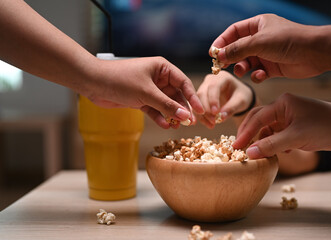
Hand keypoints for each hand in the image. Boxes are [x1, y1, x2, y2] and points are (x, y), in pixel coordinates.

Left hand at [84, 57, 203, 128]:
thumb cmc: (120, 80)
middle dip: (182, 109)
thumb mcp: (146, 93)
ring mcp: (149, 89)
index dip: (192, 97)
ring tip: (177, 127)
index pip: (183, 83)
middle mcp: (158, 78)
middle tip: (189, 123)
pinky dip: (159, 117)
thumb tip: (186, 116)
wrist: (93, 83)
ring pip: (165, 104)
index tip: (200, 111)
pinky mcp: (140, 100)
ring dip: (171, 115)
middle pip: (176, 95)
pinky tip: (165, 126)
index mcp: (162, 68)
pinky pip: (154, 110)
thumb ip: (166, 105)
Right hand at [196, 71, 253, 127]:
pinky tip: (208, 124)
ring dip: (202, 114)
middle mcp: (210, 80)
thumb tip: (220, 118)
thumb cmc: (241, 96)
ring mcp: (204, 88)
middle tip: (213, 121)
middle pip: (202, 93)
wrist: (238, 97)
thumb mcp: (241, 101)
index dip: (213, 99)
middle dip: (206, 109)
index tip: (215, 113)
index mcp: (222, 77)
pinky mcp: (201, 97)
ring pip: (197, 101)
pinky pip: (197, 107)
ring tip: (212, 125)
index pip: (213, 86)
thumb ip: (232, 108)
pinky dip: (201, 117)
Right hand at [211, 14, 330, 81]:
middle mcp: (261, 38)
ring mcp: (267, 53)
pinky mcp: (273, 67)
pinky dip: (257, 76)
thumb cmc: (289, 41)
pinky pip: (258, 73)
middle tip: (222, 66)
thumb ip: (237, 49)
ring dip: (242, 68)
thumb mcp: (258, 42)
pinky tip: (261, 76)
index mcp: (258, 25)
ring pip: (246, 62)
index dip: (222, 41)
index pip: (233, 32)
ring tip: (243, 71)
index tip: (212, 53)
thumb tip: (218, 56)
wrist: (315, 53)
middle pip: (238, 48)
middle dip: (230, 58)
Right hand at [233, 93, 330, 158]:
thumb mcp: (295, 137)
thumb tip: (249, 153)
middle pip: (259, 120)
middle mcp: (284, 108)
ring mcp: (290, 117)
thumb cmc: (326, 127)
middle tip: (241, 148)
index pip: (257, 117)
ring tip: (262, 154)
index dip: (245, 133)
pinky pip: (279, 135)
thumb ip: (271, 145)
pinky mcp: (296, 126)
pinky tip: (282, 152)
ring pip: (269, 130)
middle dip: (250, 135)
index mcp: (282, 103)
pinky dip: (276, 144)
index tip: (236, 146)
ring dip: (264, 142)